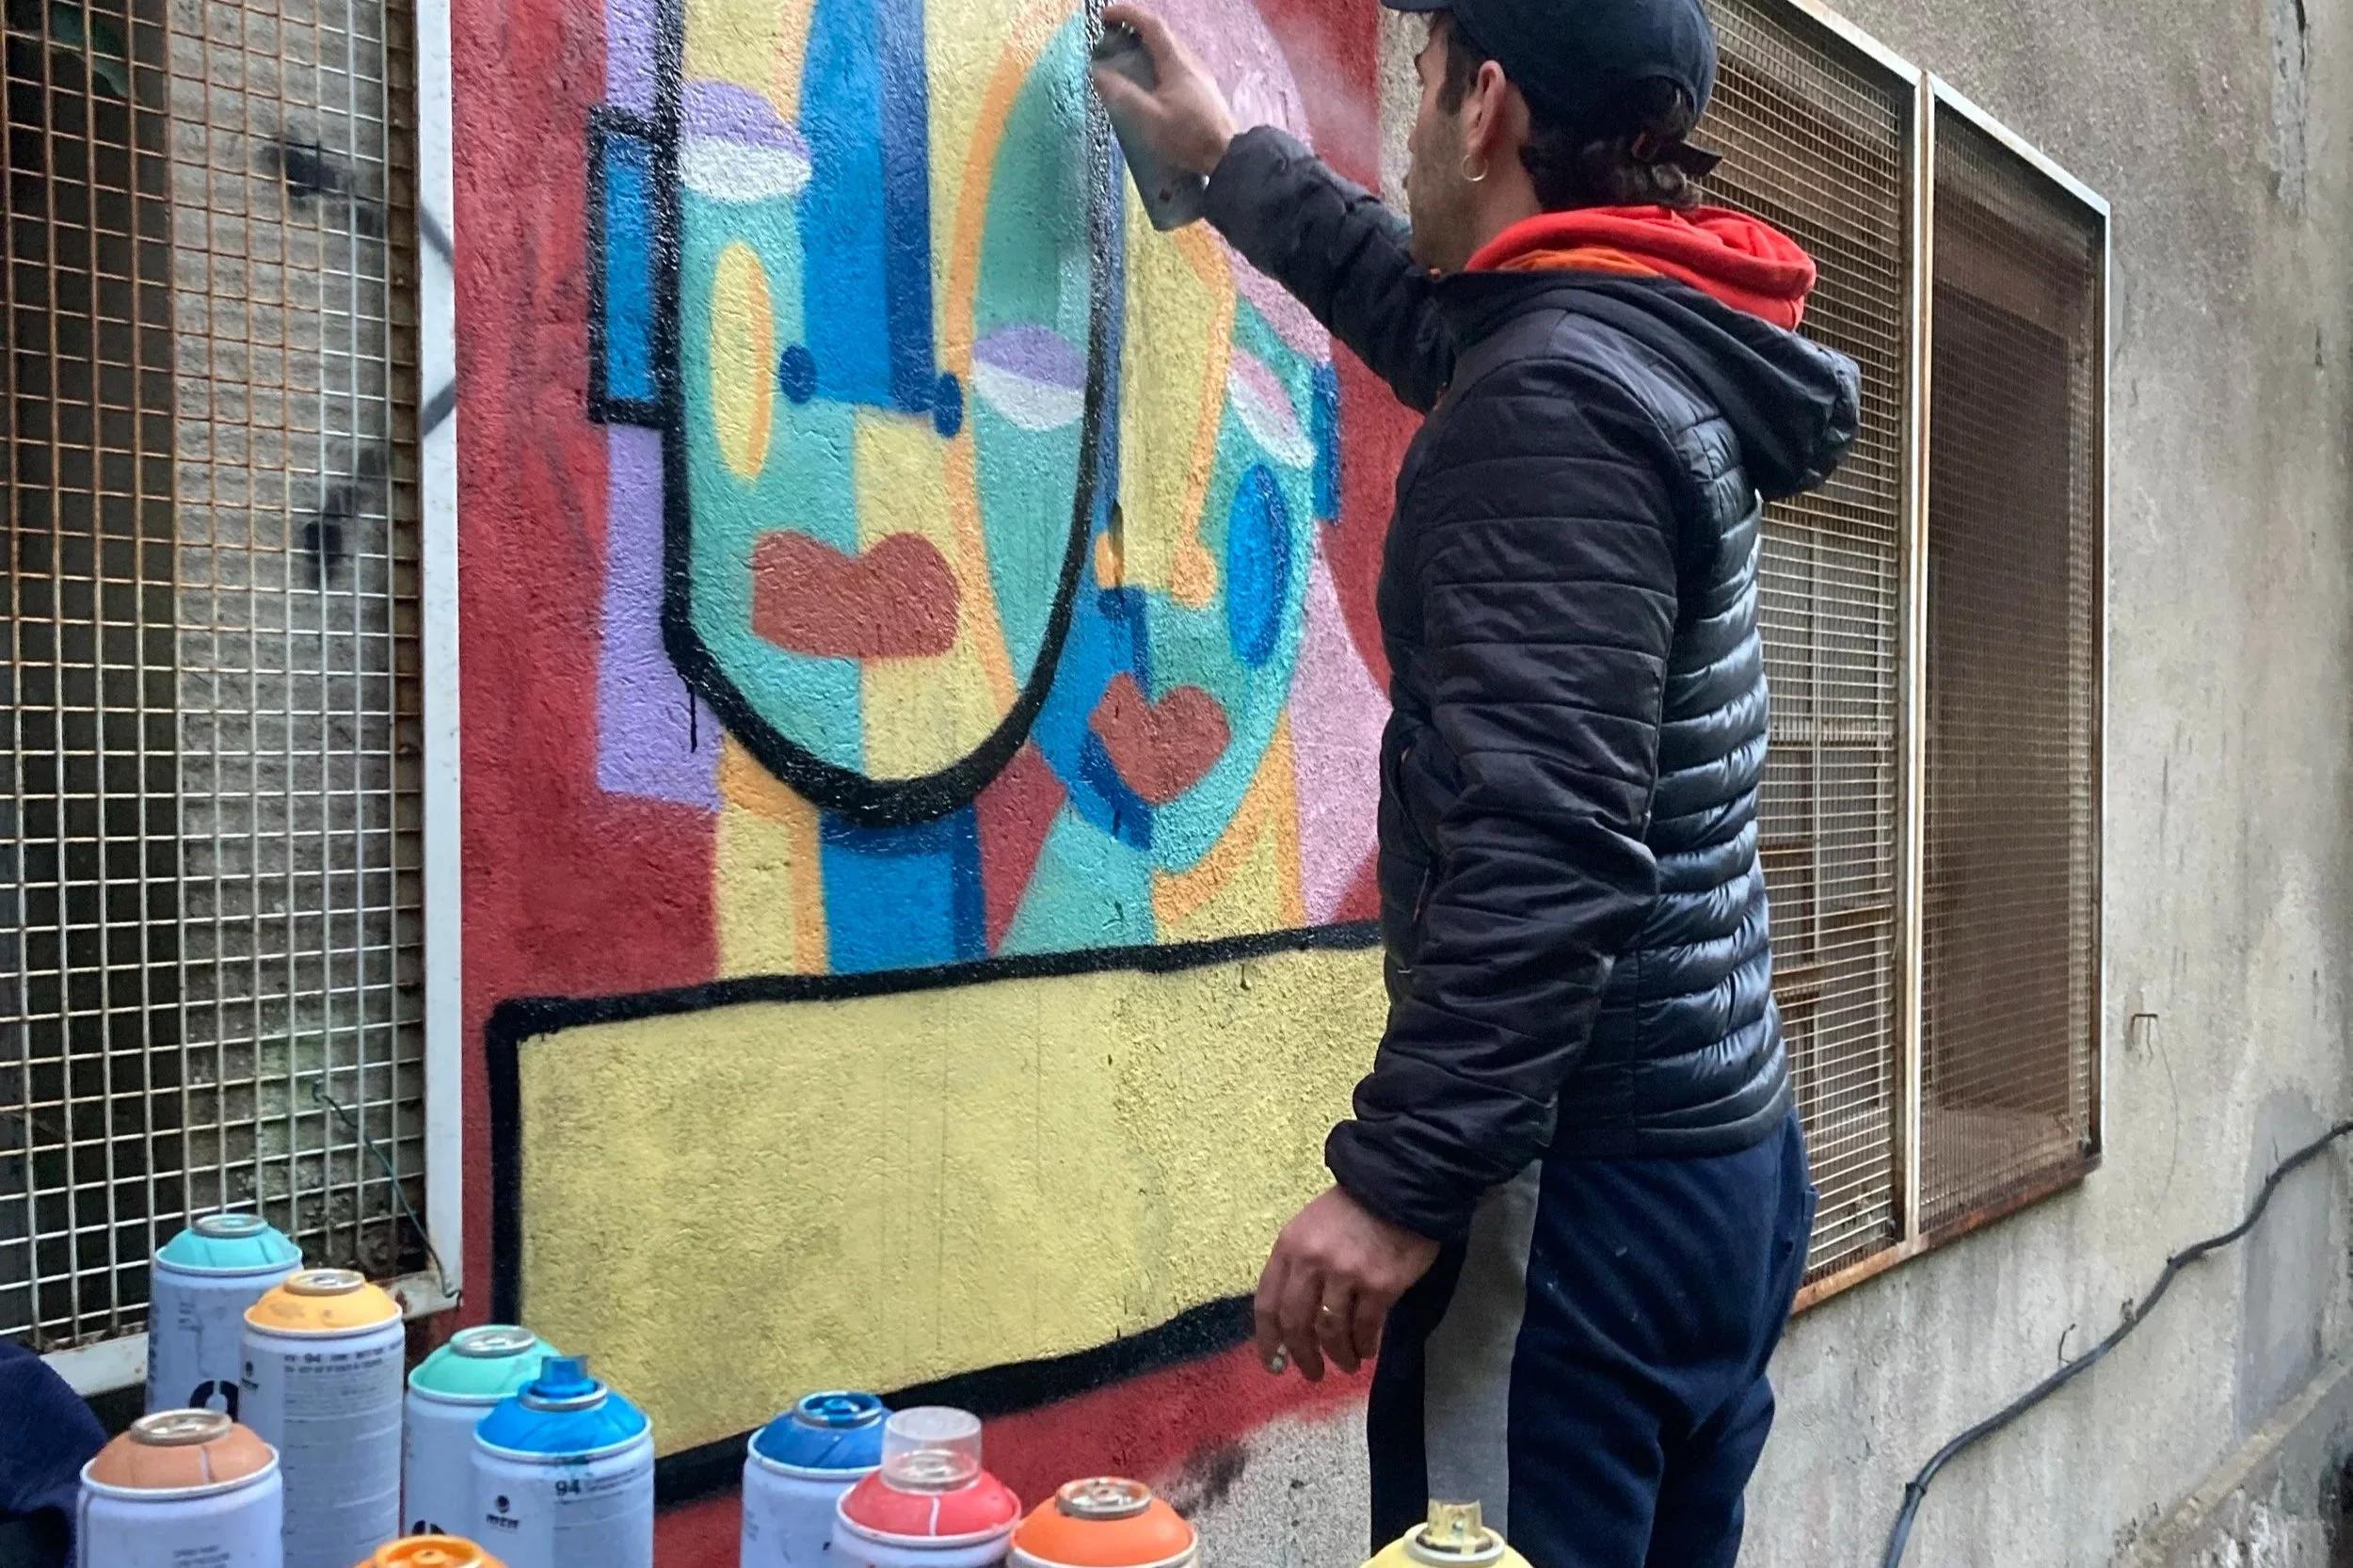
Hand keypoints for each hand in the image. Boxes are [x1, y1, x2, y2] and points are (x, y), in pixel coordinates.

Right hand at [1091, 4, 1240, 177]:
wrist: (1227, 156)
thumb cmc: (1188, 137)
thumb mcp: (1150, 118)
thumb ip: (1123, 95)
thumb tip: (1098, 74)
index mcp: (1176, 63)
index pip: (1151, 25)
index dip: (1127, 14)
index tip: (1105, 15)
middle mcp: (1190, 62)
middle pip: (1162, 33)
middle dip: (1135, 27)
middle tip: (1113, 36)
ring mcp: (1199, 75)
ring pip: (1171, 48)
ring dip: (1147, 44)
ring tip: (1127, 57)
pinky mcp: (1203, 89)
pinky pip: (1177, 63)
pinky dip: (1158, 60)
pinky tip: (1151, 79)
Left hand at [1254, 1186, 1440, 1380]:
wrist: (1399, 1188)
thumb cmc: (1351, 1211)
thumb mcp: (1310, 1229)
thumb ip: (1297, 1268)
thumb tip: (1291, 1321)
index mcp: (1289, 1247)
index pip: (1268, 1304)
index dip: (1268, 1340)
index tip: (1274, 1364)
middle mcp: (1312, 1262)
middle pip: (1296, 1324)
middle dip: (1303, 1356)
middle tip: (1312, 1373)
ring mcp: (1347, 1274)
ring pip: (1332, 1331)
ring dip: (1338, 1355)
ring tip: (1346, 1363)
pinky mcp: (1380, 1284)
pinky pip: (1366, 1328)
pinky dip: (1364, 1345)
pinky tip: (1367, 1350)